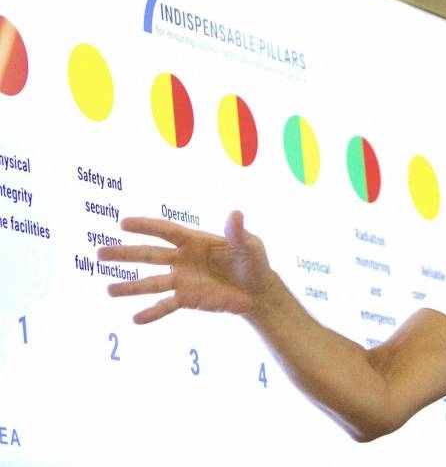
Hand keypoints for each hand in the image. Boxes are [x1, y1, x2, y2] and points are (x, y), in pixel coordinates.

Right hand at [99, 210, 276, 323]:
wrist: (258, 291)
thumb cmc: (254, 263)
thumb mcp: (250, 245)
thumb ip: (238, 233)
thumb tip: (235, 214)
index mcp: (195, 241)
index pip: (166, 230)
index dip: (145, 226)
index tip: (122, 223)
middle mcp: (182, 259)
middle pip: (150, 254)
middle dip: (125, 254)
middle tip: (99, 253)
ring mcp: (182, 280)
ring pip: (152, 282)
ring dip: (131, 287)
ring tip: (109, 290)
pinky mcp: (187, 299)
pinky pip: (166, 306)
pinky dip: (152, 313)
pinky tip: (135, 319)